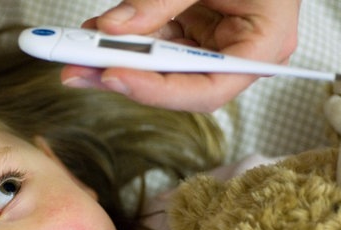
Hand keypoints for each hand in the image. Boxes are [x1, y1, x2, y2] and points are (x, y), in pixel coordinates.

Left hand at [61, 0, 300, 111]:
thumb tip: (113, 28)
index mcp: (265, 43)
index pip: (209, 89)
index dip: (159, 90)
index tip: (113, 74)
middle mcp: (238, 52)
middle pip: (177, 84)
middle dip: (124, 75)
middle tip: (77, 69)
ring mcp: (213, 42)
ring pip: (159, 66)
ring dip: (115, 60)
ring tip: (75, 50)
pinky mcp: (192, 30)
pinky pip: (154, 42)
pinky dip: (124, 40)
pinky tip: (95, 35)